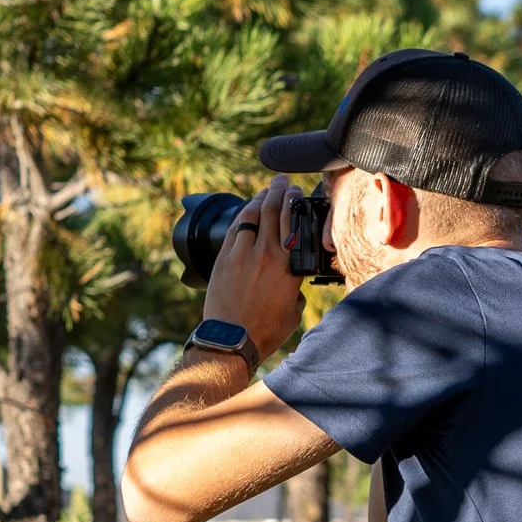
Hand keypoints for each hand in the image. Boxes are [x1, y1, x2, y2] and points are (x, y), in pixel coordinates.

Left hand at [202, 175, 307, 362]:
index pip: (293, 221)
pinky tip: (247, 210)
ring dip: (260, 198)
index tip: (296, 192)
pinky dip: (243, 215)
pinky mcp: (224, 259)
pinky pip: (235, 228)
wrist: (232, 340)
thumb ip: (296, 290)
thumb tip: (294, 284)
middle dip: (278, 190)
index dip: (294, 200)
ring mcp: (242, 254)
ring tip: (266, 191)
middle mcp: (267, 254)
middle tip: (282, 181)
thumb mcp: (293, 311)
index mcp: (289, 266)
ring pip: (251, 214)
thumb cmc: (265, 331)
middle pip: (272, 209)